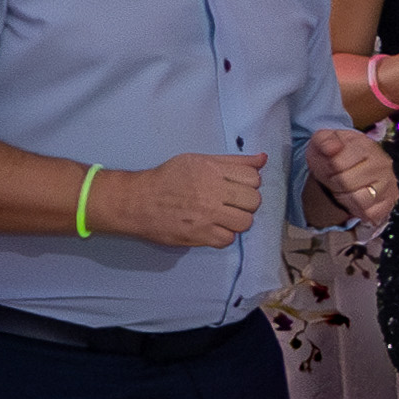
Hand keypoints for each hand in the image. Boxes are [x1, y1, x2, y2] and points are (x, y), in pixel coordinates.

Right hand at [99, 151, 268, 247]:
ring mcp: (206, 215)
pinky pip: (228, 239)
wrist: (136, 201)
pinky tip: (213, 228)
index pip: (253, 177)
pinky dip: (223, 236)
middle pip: (253, 201)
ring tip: (224, 217)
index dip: (249, 183)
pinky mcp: (199, 235)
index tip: (237, 187)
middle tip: (231, 204)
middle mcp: (212, 192)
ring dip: (238, 221)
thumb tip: (263, 159)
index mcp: (212, 170)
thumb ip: (232, 161)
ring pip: (245, 222)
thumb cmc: (167, 179)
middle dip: (246, 202)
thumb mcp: (198, 160)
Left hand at [301, 130, 396, 228]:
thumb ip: (324, 141)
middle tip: (338, 178)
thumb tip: (332, 148)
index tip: (332, 165)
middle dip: (336, 184)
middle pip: (347, 184)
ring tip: (348, 189)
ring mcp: (388, 183)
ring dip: (347, 199)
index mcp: (366, 146)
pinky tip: (357, 199)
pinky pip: (370, 214)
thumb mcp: (323, 141)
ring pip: (360, 201)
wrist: (348, 165)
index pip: (338, 164)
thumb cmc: (335, 155)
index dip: (329, 169)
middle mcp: (382, 164)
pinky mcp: (389, 201)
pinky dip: (359, 211)